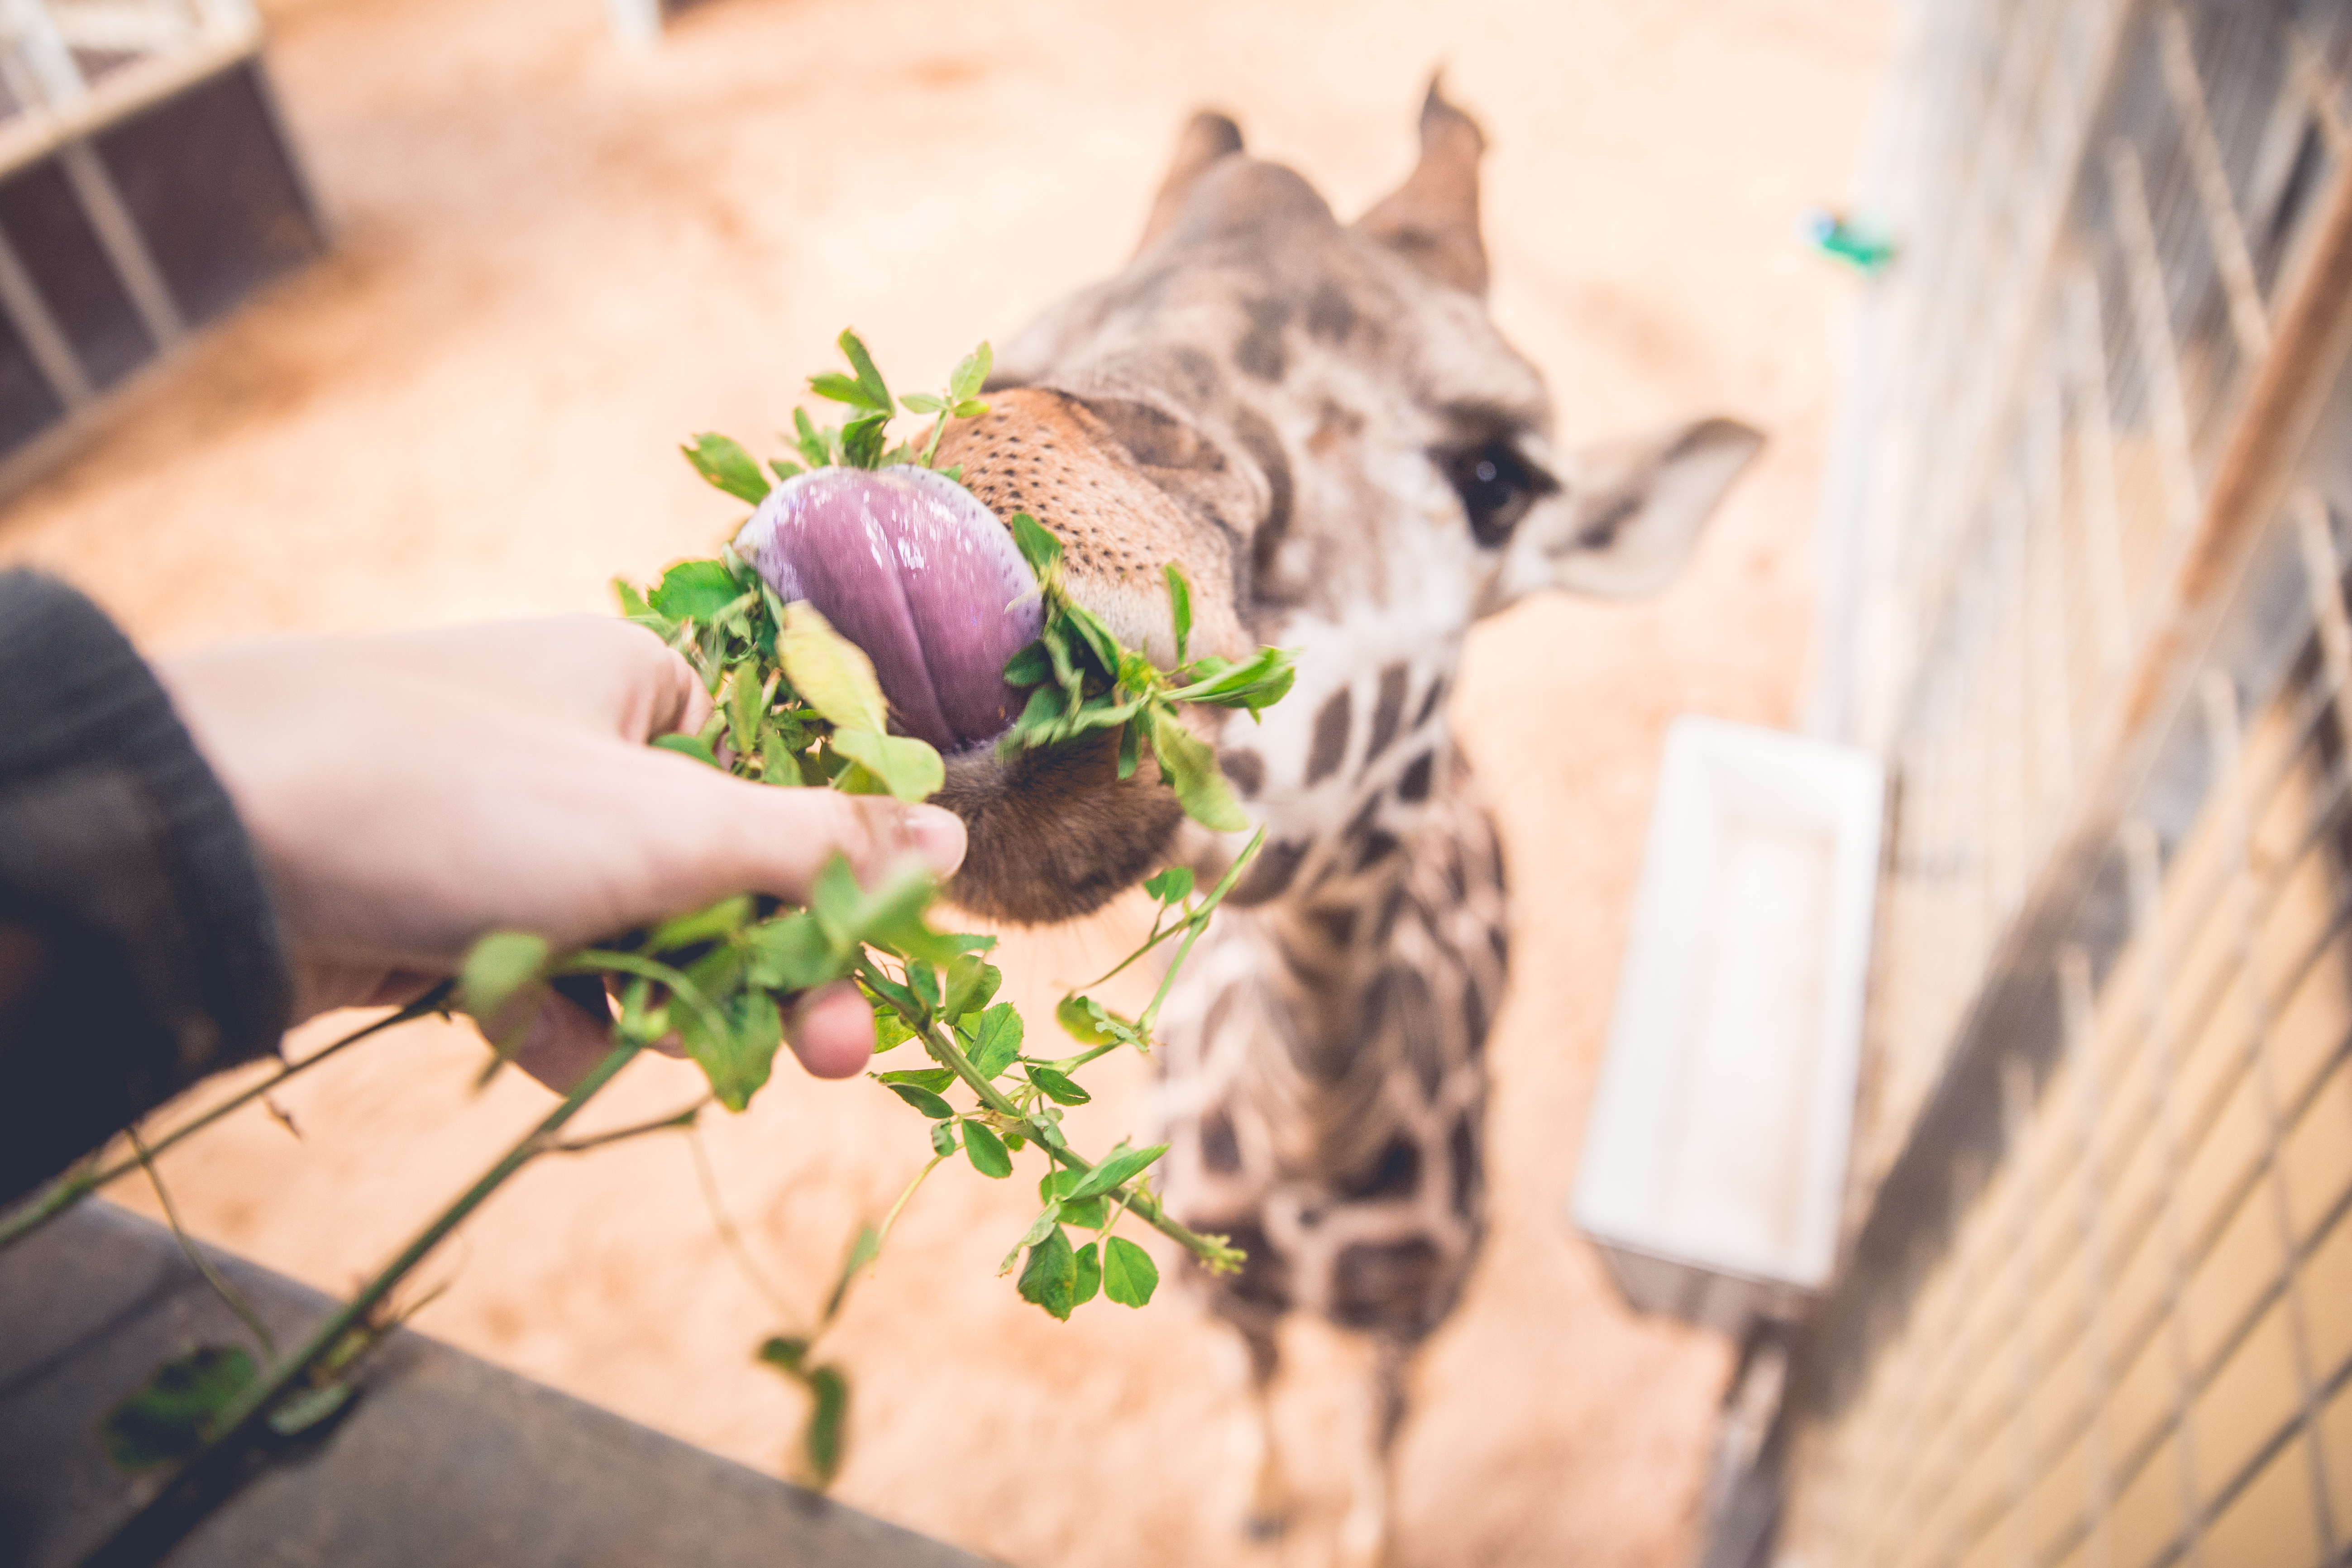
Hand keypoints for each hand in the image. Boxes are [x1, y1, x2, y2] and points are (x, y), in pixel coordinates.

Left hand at [159, 617, 965, 1088]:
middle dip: (767, 971)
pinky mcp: (441, 907)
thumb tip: (953, 839)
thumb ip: (819, 846)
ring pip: (634, 940)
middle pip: (720, 878)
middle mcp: (579, 750)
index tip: (883, 982)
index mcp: (641, 687)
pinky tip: (529, 1034)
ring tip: (636, 1040)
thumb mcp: (671, 826)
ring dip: (652, 1000)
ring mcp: (507, 832)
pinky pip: (543, 975)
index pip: (783, 792)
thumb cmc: (459, 796)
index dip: (840, 892)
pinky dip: (551, 1014)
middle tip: (829, 1059)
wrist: (208, 837)